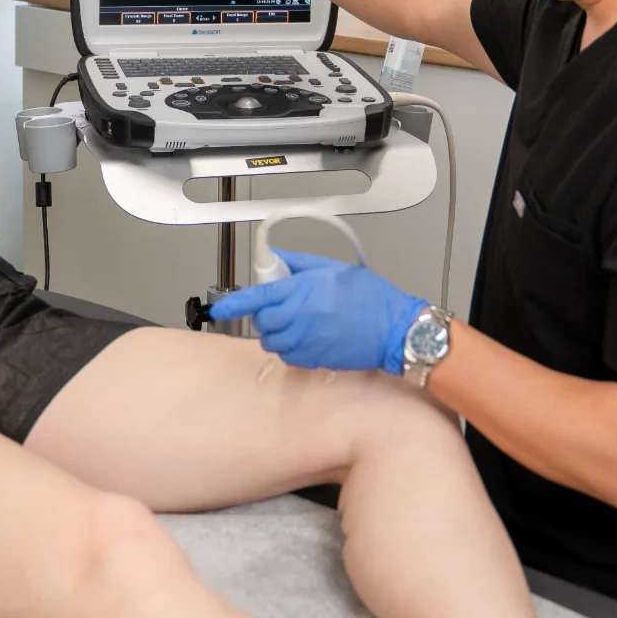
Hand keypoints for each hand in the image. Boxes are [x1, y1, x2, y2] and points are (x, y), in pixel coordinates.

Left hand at [208, 249, 425, 373]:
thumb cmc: (371, 296)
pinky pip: (290, 357)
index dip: (235, 304)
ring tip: (296, 324)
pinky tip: (307, 339)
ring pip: (273, 342)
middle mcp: (301, 317)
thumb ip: (300, 263)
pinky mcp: (316, 360)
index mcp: (303, 290)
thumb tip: (275, 257)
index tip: (220, 309)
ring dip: (277, 334)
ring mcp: (307, 341)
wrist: (396, 329)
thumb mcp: (335, 268)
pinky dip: (291, 349)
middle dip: (265, 316)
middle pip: (263, 322)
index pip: (258, 297)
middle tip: (280, 309)